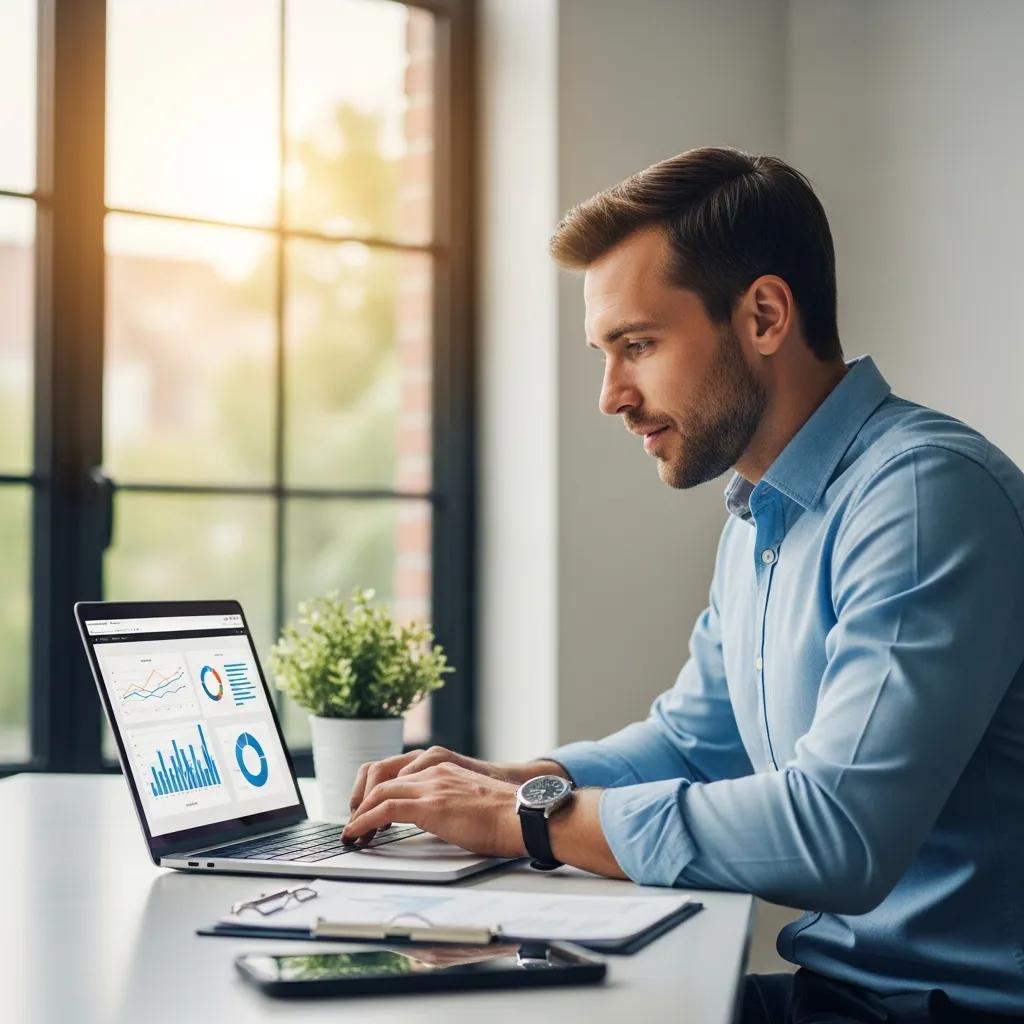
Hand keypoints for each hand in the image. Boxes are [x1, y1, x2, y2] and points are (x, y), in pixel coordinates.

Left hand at [341, 762, 526, 857]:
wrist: (523, 816)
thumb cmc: (507, 817)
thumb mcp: (471, 803)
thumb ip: (450, 804)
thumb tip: (441, 823)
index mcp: (444, 768)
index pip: (398, 774)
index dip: (377, 792)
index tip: (368, 812)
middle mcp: (434, 771)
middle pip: (382, 777)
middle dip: (362, 801)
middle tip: (354, 824)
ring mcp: (431, 786)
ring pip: (380, 792)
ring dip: (360, 813)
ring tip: (353, 833)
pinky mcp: (430, 805)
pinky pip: (384, 810)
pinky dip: (364, 822)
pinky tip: (357, 835)